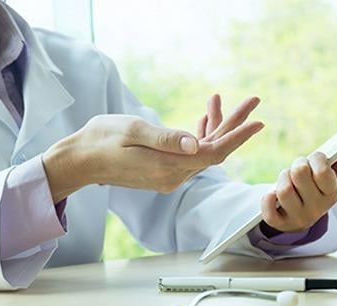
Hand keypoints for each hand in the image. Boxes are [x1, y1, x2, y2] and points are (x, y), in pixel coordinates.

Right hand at [42, 100, 263, 200]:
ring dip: (213, 126)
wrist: (79, 160)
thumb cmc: (101, 140)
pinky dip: (198, 135)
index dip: (238, 136)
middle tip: (252, 100)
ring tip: (218, 98)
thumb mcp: (133, 132)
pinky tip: (202, 119)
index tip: (257, 120)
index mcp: (168, 167)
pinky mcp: (163, 170)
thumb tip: (196, 144)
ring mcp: (169, 175)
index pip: (214, 153)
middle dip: (233, 125)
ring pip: (202, 151)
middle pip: (214, 151)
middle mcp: (173, 176)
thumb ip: (166, 139)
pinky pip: (189, 154)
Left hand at [259, 134, 336, 232]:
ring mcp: (298, 217)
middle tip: (299, 168)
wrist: (302, 218)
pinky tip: (273, 194)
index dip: (316, 160)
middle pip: (299, 174)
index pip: (323, 172)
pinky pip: (268, 209)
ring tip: (288, 180)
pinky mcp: (280, 224)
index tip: (316, 158)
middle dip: (297, 165)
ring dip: (282, 178)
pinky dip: (267, 199)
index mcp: (333, 193)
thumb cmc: (320, 188)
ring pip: (283, 190)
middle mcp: (317, 208)